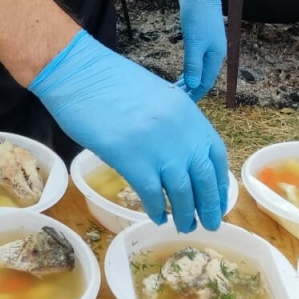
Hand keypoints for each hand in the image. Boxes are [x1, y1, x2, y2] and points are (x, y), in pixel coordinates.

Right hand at [30, 30, 228, 230]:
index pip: (215, 154)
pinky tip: (156, 216)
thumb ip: (172, 123)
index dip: (219, 182)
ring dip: (185, 214)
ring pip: (182, 192)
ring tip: (183, 225)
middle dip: (209, 206)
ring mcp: (157, 147)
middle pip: (204, 178)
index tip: (218, 199)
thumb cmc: (108, 81)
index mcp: (188, 111)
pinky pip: (152, 194)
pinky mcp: (131, 160)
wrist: (78, 73)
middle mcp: (180, 131)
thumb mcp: (155, 96)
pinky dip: (157, 209)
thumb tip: (178, 153)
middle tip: (208, 224)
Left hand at [177, 0, 225, 100]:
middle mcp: (214, 53)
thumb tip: (193, 86)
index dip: (195, 94)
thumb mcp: (194, 42)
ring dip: (189, 79)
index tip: (184, 104)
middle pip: (203, 77)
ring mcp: (208, 45)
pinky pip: (196, 59)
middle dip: (191, 89)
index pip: (205, 82)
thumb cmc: (198, 16)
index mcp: (215, 56)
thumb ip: (193, 64)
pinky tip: (183, 71)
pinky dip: (189, 67)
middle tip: (177, 99)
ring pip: (199, 68)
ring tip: (178, 88)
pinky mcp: (201, 37)